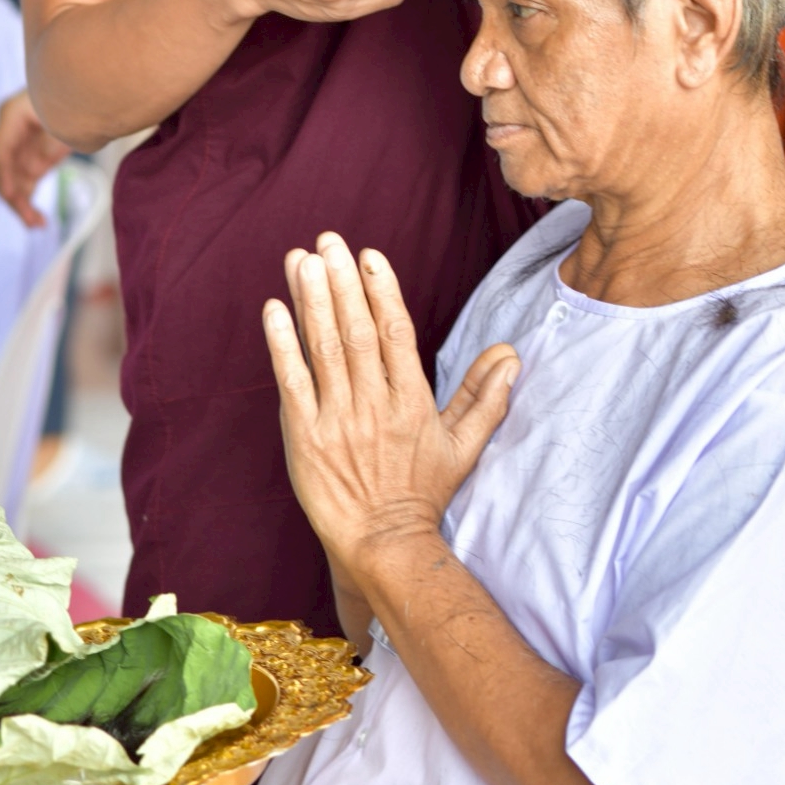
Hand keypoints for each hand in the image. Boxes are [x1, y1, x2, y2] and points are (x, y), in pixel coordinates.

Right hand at [0, 89, 70, 228]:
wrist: (88, 93)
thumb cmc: (76, 97)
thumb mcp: (67, 116)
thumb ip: (51, 139)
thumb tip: (36, 167)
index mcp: (11, 115)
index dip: (3, 174)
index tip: (11, 195)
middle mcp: (9, 134)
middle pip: (0, 171)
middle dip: (12, 196)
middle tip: (30, 218)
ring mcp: (18, 149)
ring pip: (9, 183)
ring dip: (20, 205)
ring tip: (37, 224)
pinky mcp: (29, 162)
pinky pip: (23, 187)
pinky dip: (28, 204)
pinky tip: (38, 221)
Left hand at [263, 232, 519, 572]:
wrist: (382, 543)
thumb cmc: (423, 493)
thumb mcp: (464, 445)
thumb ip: (485, 397)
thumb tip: (511, 355)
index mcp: (412, 400)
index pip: (396, 333)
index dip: (381, 290)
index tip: (369, 255)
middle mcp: (375, 405)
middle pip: (356, 330)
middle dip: (342, 281)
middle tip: (328, 241)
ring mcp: (338, 420)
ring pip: (324, 348)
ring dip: (312, 299)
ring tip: (302, 260)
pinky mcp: (306, 438)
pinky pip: (292, 382)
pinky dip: (282, 344)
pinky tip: (274, 309)